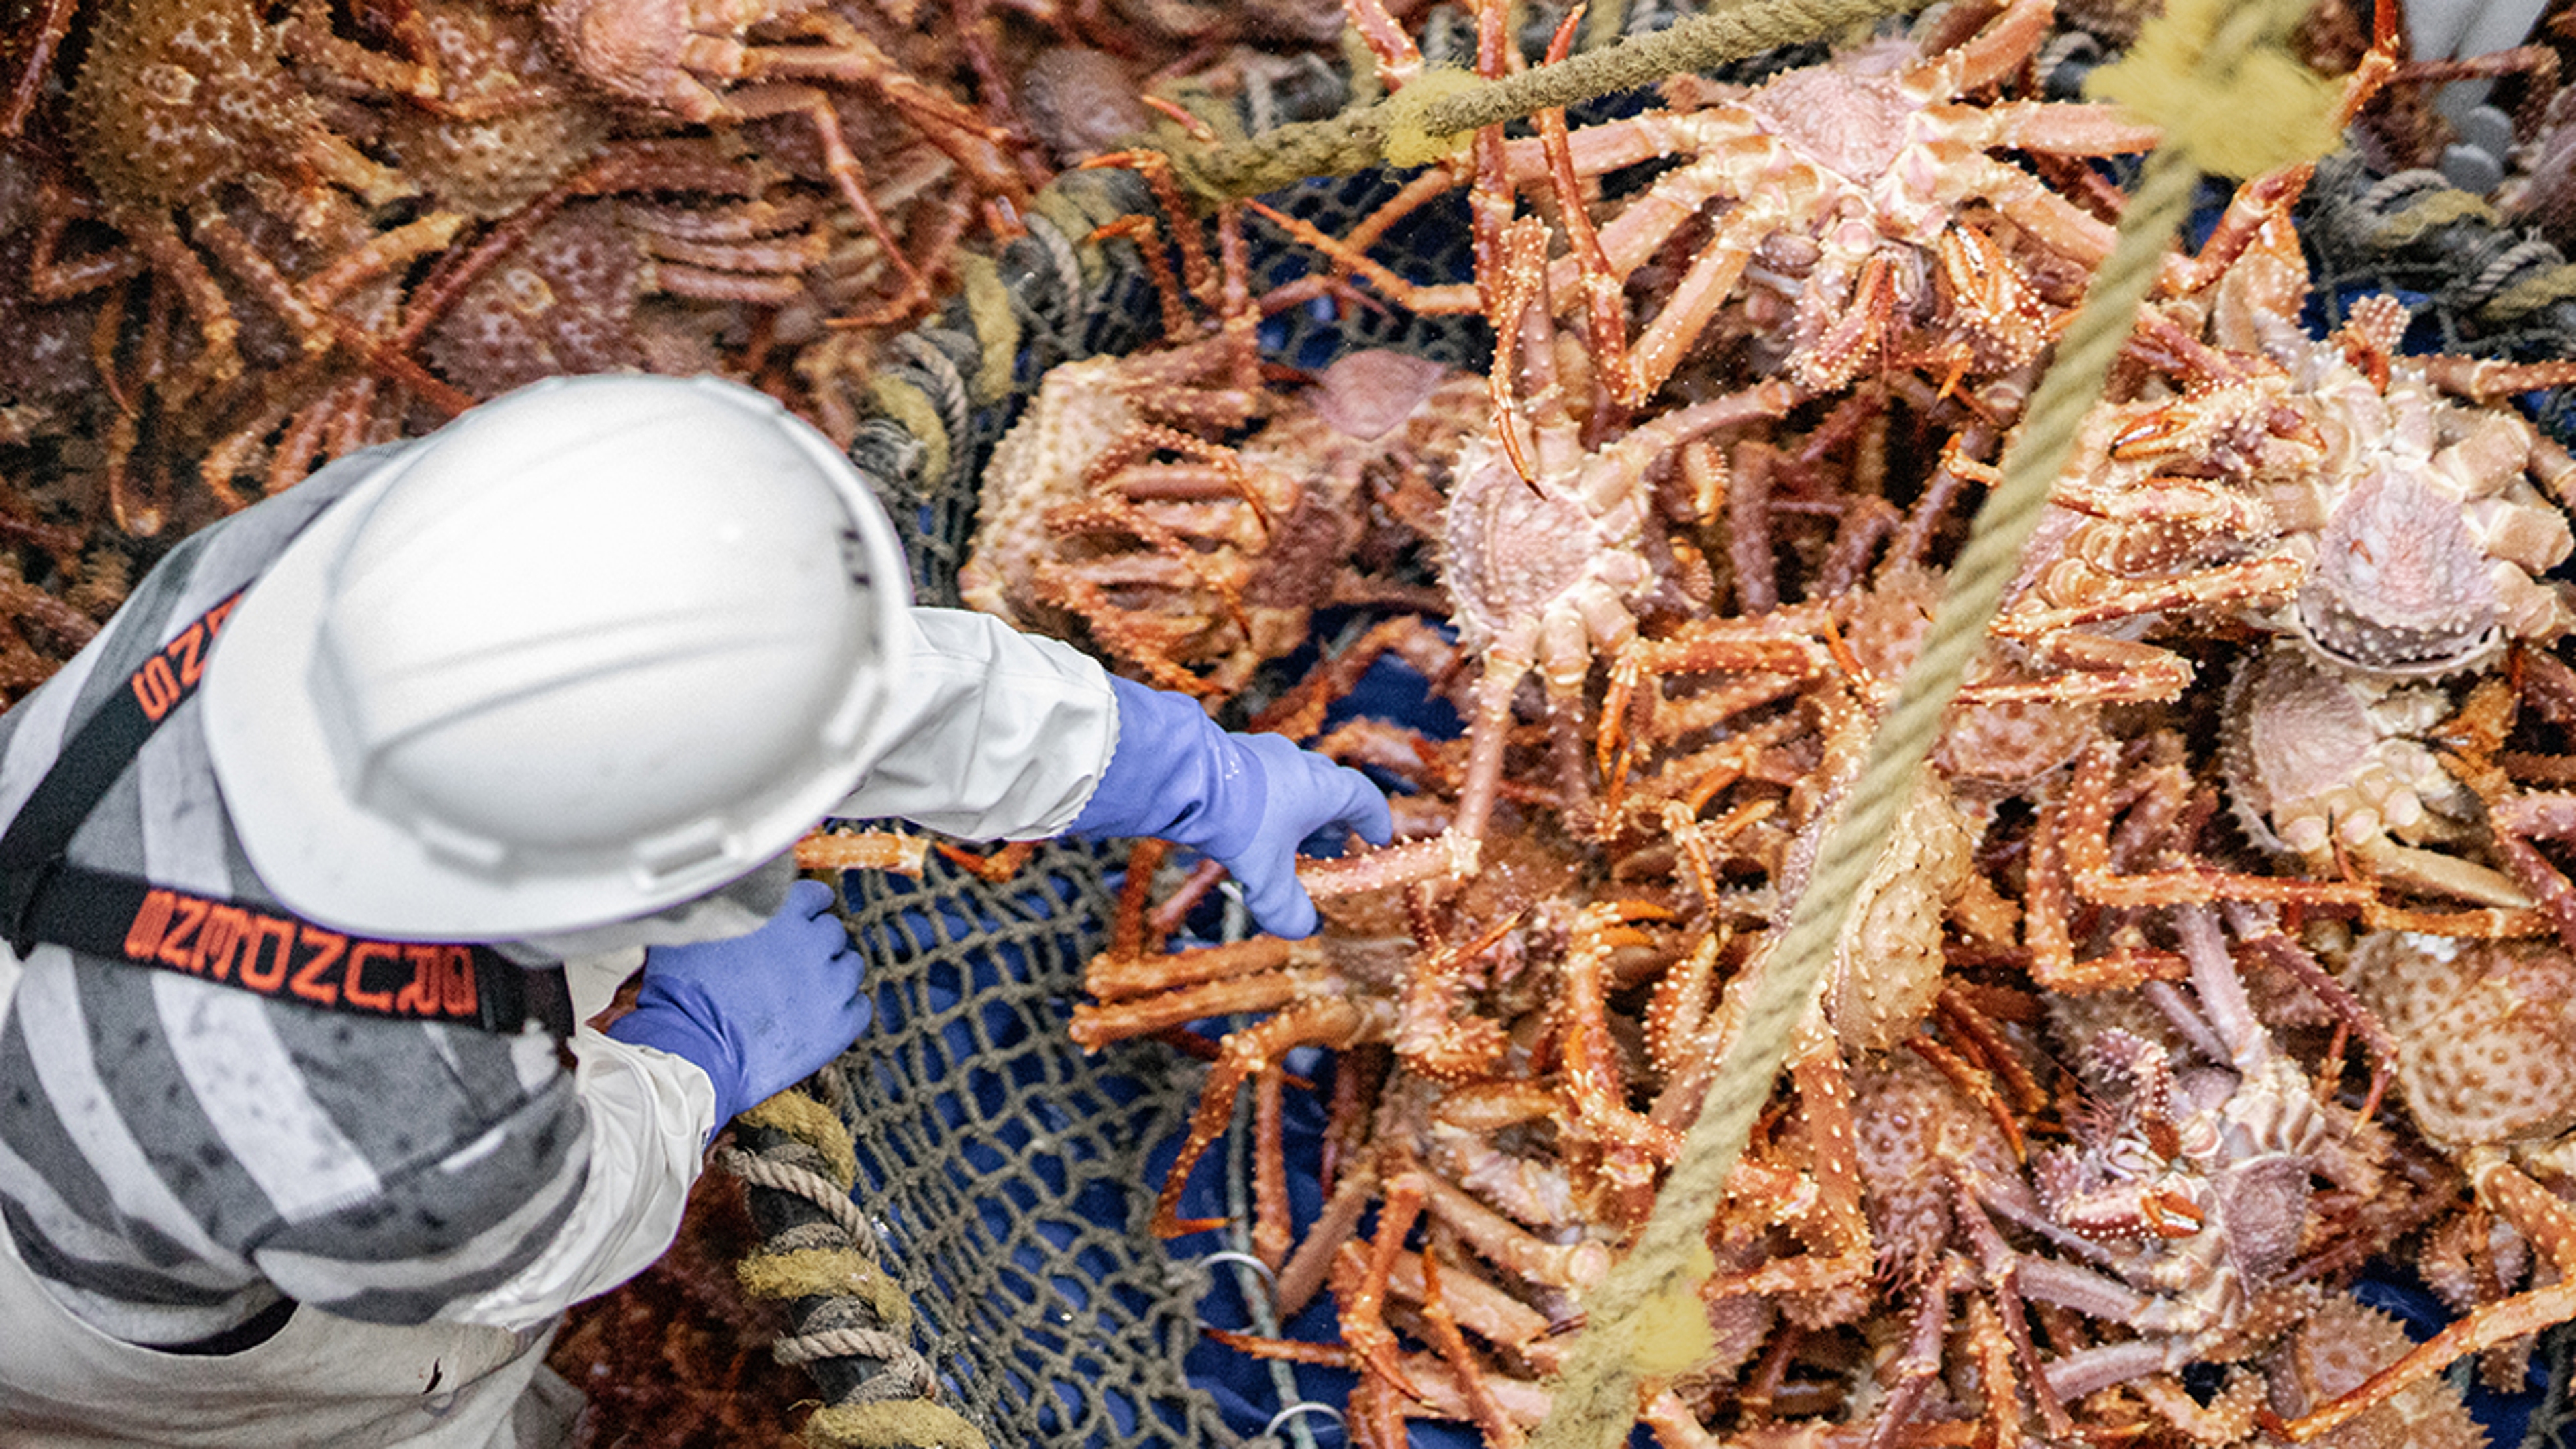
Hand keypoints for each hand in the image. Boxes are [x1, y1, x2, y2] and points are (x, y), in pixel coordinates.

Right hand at [606, 879, 869, 1129]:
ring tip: (808, 988)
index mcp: (782, 915)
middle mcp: (813, 944)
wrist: (690, 1052)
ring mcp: (829, 987)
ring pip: (850, 966)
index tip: (804, 917)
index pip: (815, 897)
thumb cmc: (680, 994)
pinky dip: (844, 1008)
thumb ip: (721, 909)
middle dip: (817, 942)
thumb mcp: (693, 931)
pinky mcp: (837, 1028)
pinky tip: (822, 1015)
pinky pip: (859, 1007)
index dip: (808, 908)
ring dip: (833, 972)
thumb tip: (722, 896)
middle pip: (832, 932)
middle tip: (795, 961)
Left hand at [1068, 676, 1393, 936]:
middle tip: (1328, 839)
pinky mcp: (1233, 750)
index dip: (1373, 818)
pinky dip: (1262, 796)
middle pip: (1328, 784)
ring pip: (1291, 776)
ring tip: (1283, 833)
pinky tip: (1245, 818)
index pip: (1362, 797)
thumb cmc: (1240, 823)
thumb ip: (1285, 907)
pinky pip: (1259, 773)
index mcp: (1321, 788)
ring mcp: (1264, 752)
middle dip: (1332, 813)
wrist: (1189, 781)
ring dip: (1294, 803)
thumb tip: (1299, 928)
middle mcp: (1297, 763)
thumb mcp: (1267, 877)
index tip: (1376, 835)